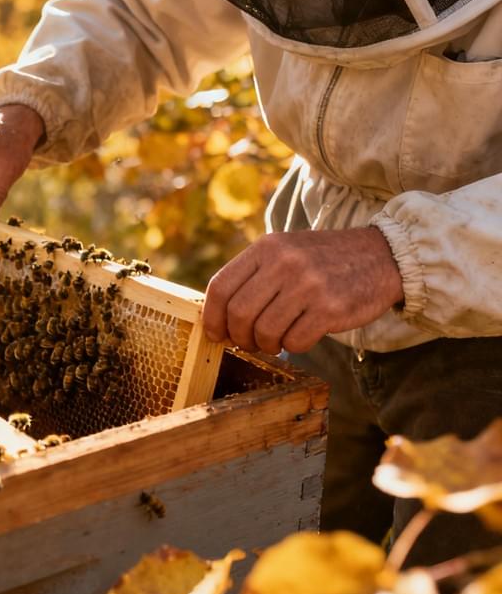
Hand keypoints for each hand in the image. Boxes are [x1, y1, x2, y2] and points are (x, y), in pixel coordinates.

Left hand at [202, 228, 404, 353]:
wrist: (382, 256)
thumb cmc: (323, 262)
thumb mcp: (284, 252)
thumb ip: (253, 276)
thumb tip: (216, 317)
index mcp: (267, 248)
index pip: (220, 287)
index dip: (212, 317)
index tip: (215, 333)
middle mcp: (285, 262)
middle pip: (239, 313)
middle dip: (238, 336)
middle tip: (247, 342)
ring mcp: (308, 284)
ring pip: (264, 332)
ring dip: (265, 345)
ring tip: (275, 341)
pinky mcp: (331, 307)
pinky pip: (295, 341)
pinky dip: (292, 346)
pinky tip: (300, 336)